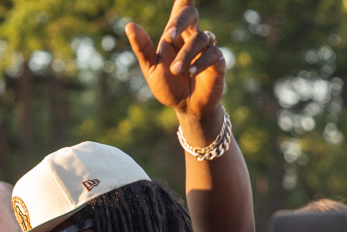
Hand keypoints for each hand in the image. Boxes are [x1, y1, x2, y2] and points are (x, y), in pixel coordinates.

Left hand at [125, 0, 225, 117]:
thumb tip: (129, 25)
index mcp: (176, 34)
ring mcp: (206, 48)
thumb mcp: (151, 68)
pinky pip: (213, 54)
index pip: (181, 9)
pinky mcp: (218, 62)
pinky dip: (200, 63)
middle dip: (180, 22)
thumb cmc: (168, 85)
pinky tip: (190, 73)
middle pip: (191, 15)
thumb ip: (142, 48)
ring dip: (186, 55)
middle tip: (168, 37)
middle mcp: (192, 37)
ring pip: (200, 38)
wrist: (185, 107)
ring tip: (175, 71)